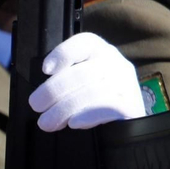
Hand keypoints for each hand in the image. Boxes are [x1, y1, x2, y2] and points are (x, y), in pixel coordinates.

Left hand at [28, 32, 146, 130]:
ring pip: (92, 92)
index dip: (63, 53)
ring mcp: (127, 85)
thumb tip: (40, 95)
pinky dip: (87, 115)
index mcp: (103, 53)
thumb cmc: (96, 102)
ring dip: (64, 109)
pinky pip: (107, 107)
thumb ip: (65, 79)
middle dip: (53, 90)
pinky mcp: (132, 107)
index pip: (86, 42)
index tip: (45, 70)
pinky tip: (74, 123)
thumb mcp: (82, 83)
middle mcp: (118, 65)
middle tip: (37, 106)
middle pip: (83, 72)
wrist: (125, 126)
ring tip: (47, 122)